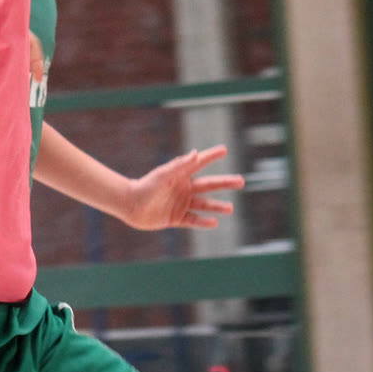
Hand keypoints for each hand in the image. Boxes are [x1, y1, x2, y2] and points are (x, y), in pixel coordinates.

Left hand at [124, 145, 244, 230]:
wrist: (131, 205)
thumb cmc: (146, 186)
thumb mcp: (164, 175)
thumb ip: (180, 165)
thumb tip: (196, 153)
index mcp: (181, 175)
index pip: (200, 163)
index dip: (211, 156)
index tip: (224, 149)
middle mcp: (184, 188)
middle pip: (209, 185)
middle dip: (225, 183)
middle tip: (242, 181)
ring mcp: (181, 203)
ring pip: (204, 204)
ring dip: (217, 206)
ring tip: (231, 208)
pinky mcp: (176, 218)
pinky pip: (193, 220)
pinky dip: (203, 222)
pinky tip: (215, 222)